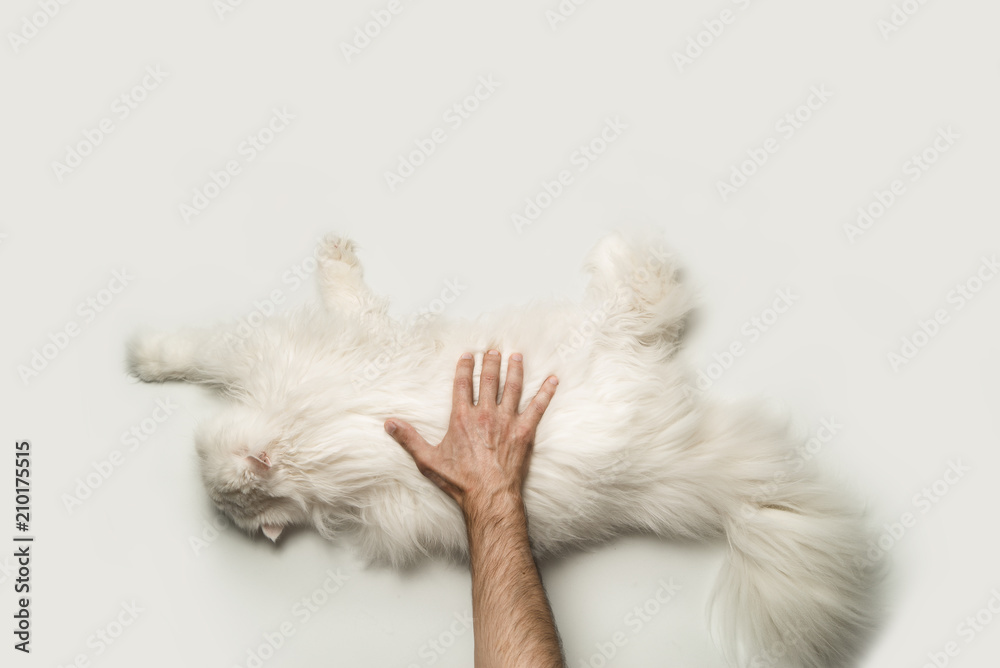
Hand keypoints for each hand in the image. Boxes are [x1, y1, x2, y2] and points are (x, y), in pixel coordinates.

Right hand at [384, 350, 557, 514]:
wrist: (488, 497)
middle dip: (492, 362)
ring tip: (517, 356)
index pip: (463, 384)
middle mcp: (485, 414)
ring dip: (515, 370)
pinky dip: (546, 392)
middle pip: (490, 380)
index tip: (468, 355)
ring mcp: (507, 421)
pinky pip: (538, 407)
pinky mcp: (525, 431)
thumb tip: (389, 423)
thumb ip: (409, 438)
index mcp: (462, 418)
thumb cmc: (459, 481)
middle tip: (494, 350)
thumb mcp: (428, 460)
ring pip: (513, 388)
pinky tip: (553, 380)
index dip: (465, 367)